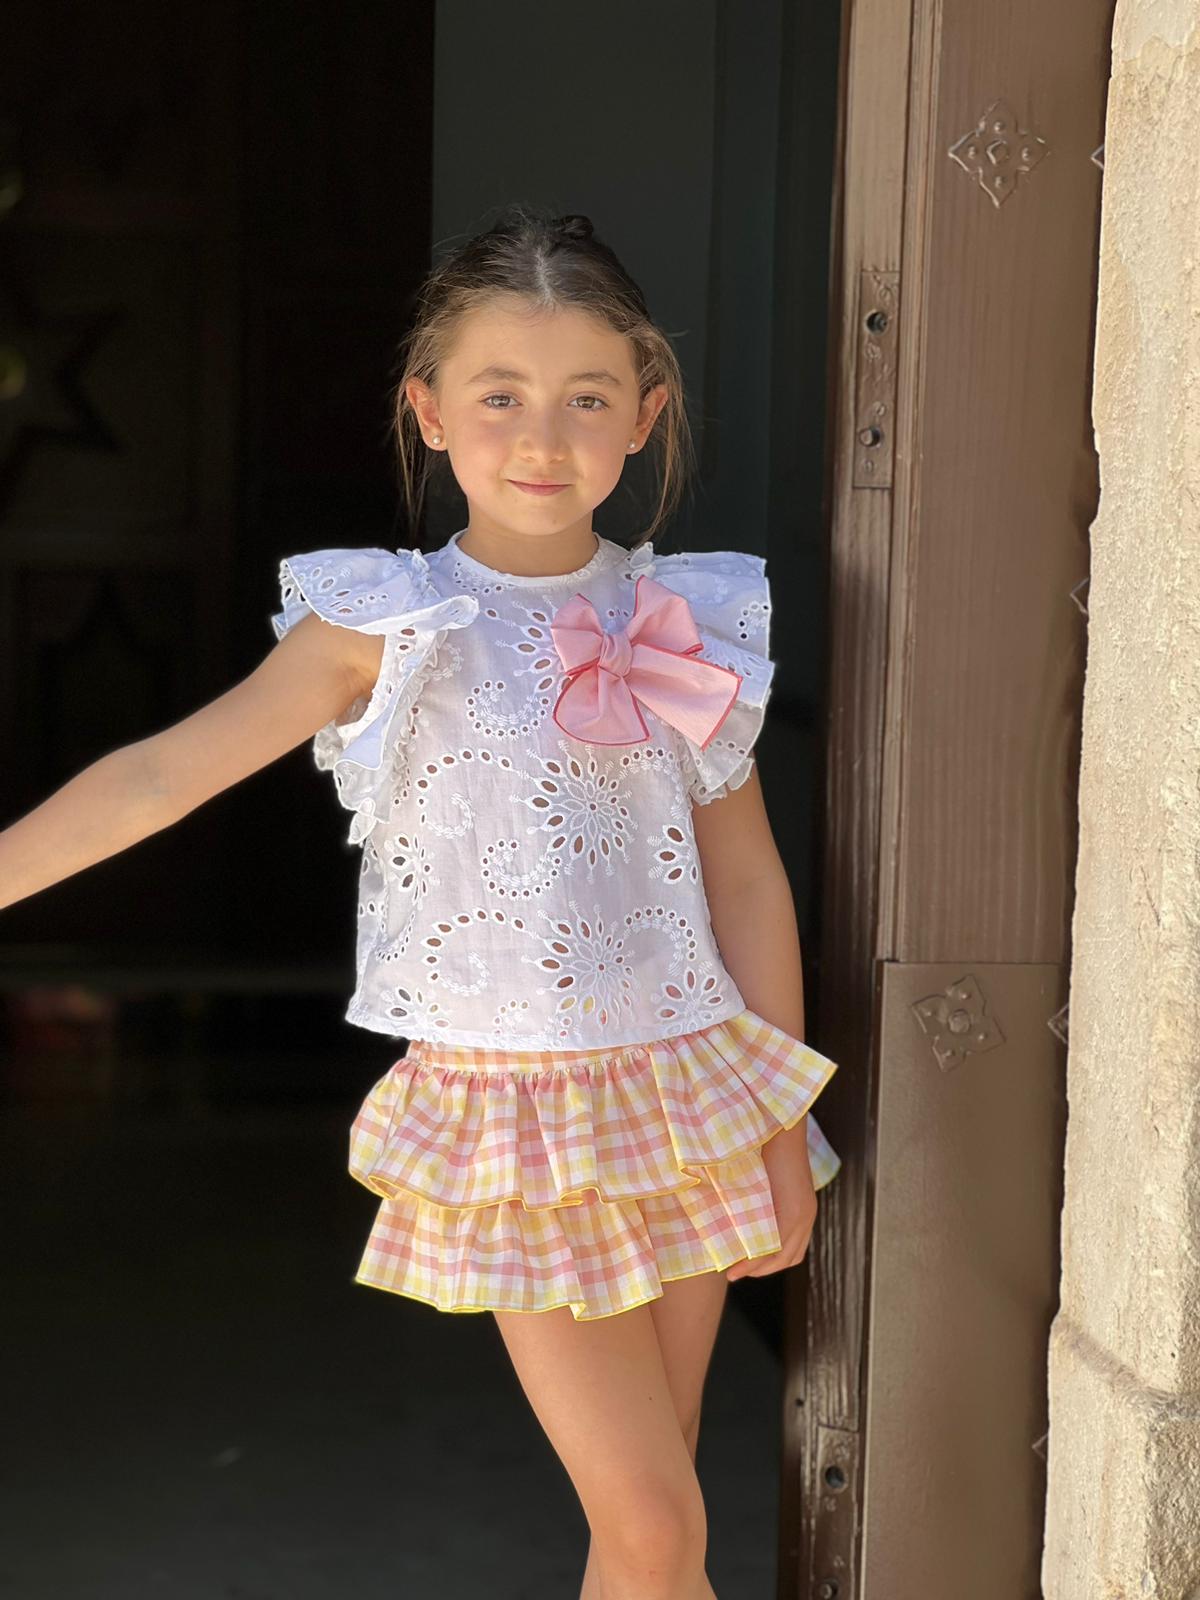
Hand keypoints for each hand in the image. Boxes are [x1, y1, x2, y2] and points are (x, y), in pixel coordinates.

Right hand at [726, 1116, 817, 1281]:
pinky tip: (739, 1259)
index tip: (745, 1267)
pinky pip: (776, 1244)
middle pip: (787, 1259)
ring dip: (757, 1268)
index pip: (791, 1251)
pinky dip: (757, 1256)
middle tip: (734, 1274)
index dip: (769, 1264)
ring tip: (733, 1272)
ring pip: (781, 1256)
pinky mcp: (794, 1210)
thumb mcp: (766, 1177)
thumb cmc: (766, 1144)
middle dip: (760, 1271)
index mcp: (803, 1209)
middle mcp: (807, 1216)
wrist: (779, 1125)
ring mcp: (803, 1215)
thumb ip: (761, 1196)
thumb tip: (737, 1207)